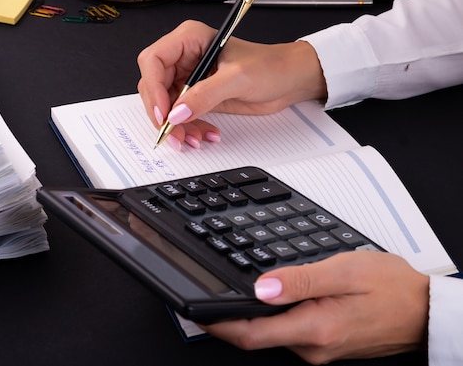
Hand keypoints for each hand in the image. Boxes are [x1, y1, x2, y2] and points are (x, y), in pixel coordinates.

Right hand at [137, 20, 326, 149]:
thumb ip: (205, 95)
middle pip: (154, 86)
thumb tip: (177, 113)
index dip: (154, 88)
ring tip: (195, 139)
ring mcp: (188, 77)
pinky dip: (189, 129)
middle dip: (163, 113)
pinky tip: (206, 134)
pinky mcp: (196, 96)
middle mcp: (184, 56)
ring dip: (177, 126)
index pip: (153, 61)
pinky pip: (180, 116)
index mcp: (190, 39)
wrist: (290, 79)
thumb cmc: (270, 65)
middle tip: (174, 134)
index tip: (164, 113)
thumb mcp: (237, 78)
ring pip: (166, 106)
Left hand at [198, 251, 428, 364]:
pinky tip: (273, 296)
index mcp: (314, 328)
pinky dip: (274, 315)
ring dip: (253, 314)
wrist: (425, 311)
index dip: (217, 324)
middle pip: (257, 335)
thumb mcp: (344, 272)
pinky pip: (289, 331)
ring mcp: (319, 348)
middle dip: (230, 317)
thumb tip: (260, 287)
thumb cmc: (393, 289)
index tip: (196, 311)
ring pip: (273, 332)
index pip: (251, 334)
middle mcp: (313, 347)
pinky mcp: (324, 343)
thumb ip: (299, 280)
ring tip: (242, 288)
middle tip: (212, 292)